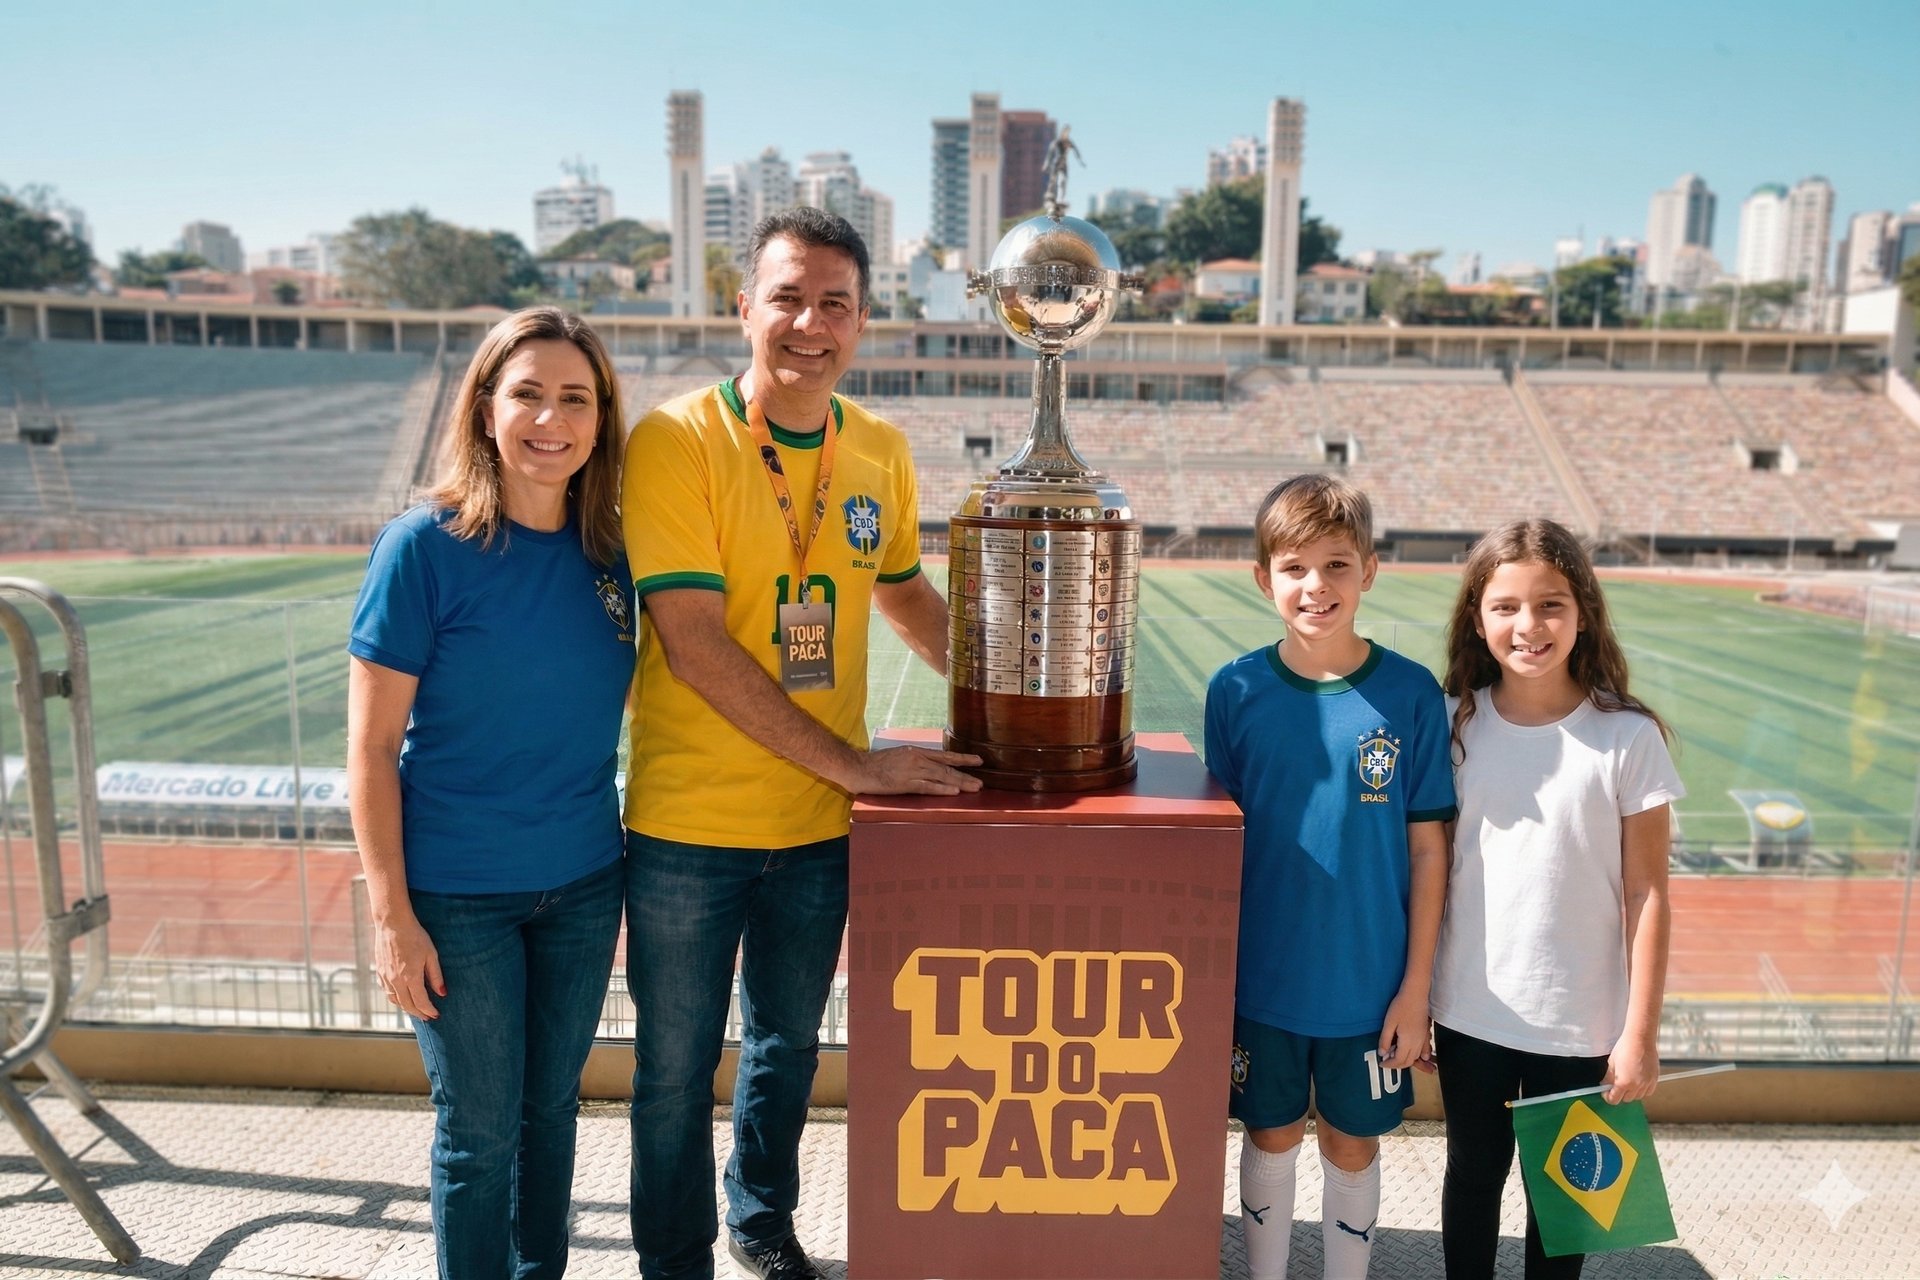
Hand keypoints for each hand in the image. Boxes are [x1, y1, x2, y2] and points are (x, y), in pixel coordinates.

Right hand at [374, 913, 444, 1020]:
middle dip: (418, 1013)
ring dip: (406, 1007)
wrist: (392, 924)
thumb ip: (436, 976)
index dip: (429, 1011)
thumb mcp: (431, 955)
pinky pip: (387, 991)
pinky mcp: (379, 972)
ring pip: (395, 1000)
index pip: (421, 1002)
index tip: (436, 1015)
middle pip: (407, 1005)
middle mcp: (396, 981)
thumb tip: (442, 993)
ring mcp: (385, 977)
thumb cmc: (415, 936)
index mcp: (411, 977)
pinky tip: (401, 997)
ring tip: (416, 1010)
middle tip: (427, 1017)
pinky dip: (395, 998)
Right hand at [851, 745, 983, 795]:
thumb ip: (914, 760)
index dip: (962, 758)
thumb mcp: (899, 756)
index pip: (944, 755)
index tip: (977, 761)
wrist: (858, 768)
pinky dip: (942, 789)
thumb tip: (928, 766)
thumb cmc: (876, 764)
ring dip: (960, 783)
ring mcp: (912, 771)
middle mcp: (917, 759)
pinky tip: (954, 792)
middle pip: (947, 768)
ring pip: (942, 777)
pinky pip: (928, 787)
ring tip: (975, 788)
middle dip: (966, 775)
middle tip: (981, 782)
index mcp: (916, 752)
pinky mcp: (905, 783)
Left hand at [1378, 989, 1429, 1071]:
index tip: (1382, 1063)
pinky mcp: (1426, 1033)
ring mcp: (1424, 1039)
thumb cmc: (1401, 1006)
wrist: (1416, 994)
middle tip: (1387, 1061)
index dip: (1389, 1064)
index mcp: (1408, 1042)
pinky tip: (1420, 1057)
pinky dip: (1421, 1056)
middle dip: (1397, 1064)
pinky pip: (1425, 1050)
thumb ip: (1385, 1040)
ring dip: (1406, 1060)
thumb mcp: (1388, 1023)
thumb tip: (1382, 1054)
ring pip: (1416, 1057)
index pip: (1399, 1060)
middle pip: (1408, 1061)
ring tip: (1396, 1055)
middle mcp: (1418, 1043)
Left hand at [1601, 1033, 1658, 1103]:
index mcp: (1623, 1083)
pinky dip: (1642, 1090)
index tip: (1606, 1093)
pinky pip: (1648, 1092)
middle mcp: (1636, 1086)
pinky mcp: (1654, 1079)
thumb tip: (1605, 1085)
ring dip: (1631, 1093)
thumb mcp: (1612, 1063)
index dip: (1608, 1097)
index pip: (1614, 1100)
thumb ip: (1608, 1077)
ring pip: (1638, 1097)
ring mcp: (1647, 1083)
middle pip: (1626, 1099)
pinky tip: (1638, 1082)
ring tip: (1628, 1082)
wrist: (1640, 1039)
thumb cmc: (1625, 1047)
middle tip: (1616, 1086)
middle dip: (1619, 1094)